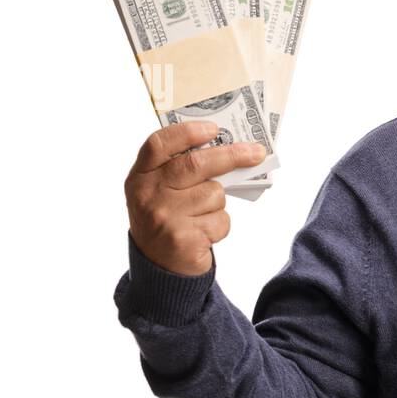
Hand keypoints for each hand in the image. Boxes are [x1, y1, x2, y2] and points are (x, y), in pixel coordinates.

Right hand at [124, 121, 267, 275]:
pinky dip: (220, 226)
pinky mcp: (184, 239)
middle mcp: (148, 195)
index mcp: (140, 177)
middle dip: (232, 155)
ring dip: (218, 204)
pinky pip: (220, 220)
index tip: (214, 128)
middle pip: (196, 164)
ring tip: (201, 216)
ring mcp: (165, 218)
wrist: (159, 269)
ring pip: (214, 194)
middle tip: (257, 152)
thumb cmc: (168, 220)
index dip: (187, 132)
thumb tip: (228, 151)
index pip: (159, 144)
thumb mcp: (161, 192)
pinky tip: (203, 234)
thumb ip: (181, 171)